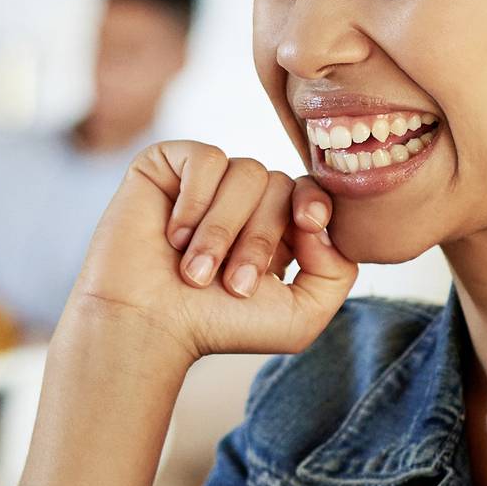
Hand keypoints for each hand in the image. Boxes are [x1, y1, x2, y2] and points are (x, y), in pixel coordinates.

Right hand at [64, 141, 355, 361]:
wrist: (148, 326)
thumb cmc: (217, 327)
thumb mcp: (300, 316)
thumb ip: (338, 272)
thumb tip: (321, 221)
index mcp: (276, 227)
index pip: (311, 190)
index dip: (315, 201)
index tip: (307, 225)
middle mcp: (242, 199)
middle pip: (279, 184)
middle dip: (261, 238)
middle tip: (233, 285)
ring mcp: (204, 180)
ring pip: (245, 171)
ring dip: (223, 230)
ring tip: (194, 272)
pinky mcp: (166, 166)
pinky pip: (206, 158)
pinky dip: (195, 200)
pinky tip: (173, 236)